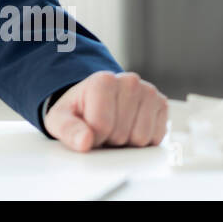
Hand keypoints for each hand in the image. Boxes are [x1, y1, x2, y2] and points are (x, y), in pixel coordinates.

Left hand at [44, 71, 167, 151]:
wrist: (96, 99)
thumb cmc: (79, 109)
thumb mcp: (60, 118)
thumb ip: (68, 130)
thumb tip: (84, 142)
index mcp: (103, 80)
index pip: (101, 126)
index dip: (92, 137)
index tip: (87, 130)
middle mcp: (129, 81)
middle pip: (121, 134)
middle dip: (109, 139)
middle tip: (102, 129)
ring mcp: (148, 92)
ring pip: (141, 138)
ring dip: (127, 141)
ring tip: (116, 127)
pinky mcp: (162, 104)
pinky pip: (156, 138)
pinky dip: (143, 140)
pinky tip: (131, 127)